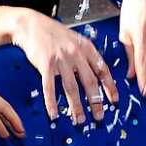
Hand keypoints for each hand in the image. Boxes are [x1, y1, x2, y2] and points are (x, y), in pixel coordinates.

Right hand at [12, 10, 117, 124]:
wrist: (31, 25)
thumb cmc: (52, 32)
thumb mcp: (74, 38)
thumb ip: (84, 53)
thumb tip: (96, 71)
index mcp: (85, 46)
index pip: (102, 69)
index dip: (110, 86)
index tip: (114, 100)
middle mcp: (75, 53)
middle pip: (89, 81)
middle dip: (96, 102)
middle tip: (99, 117)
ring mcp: (60, 59)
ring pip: (71, 88)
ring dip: (76, 107)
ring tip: (80, 120)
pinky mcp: (45, 65)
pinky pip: (49, 87)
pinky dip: (51, 102)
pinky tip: (54, 114)